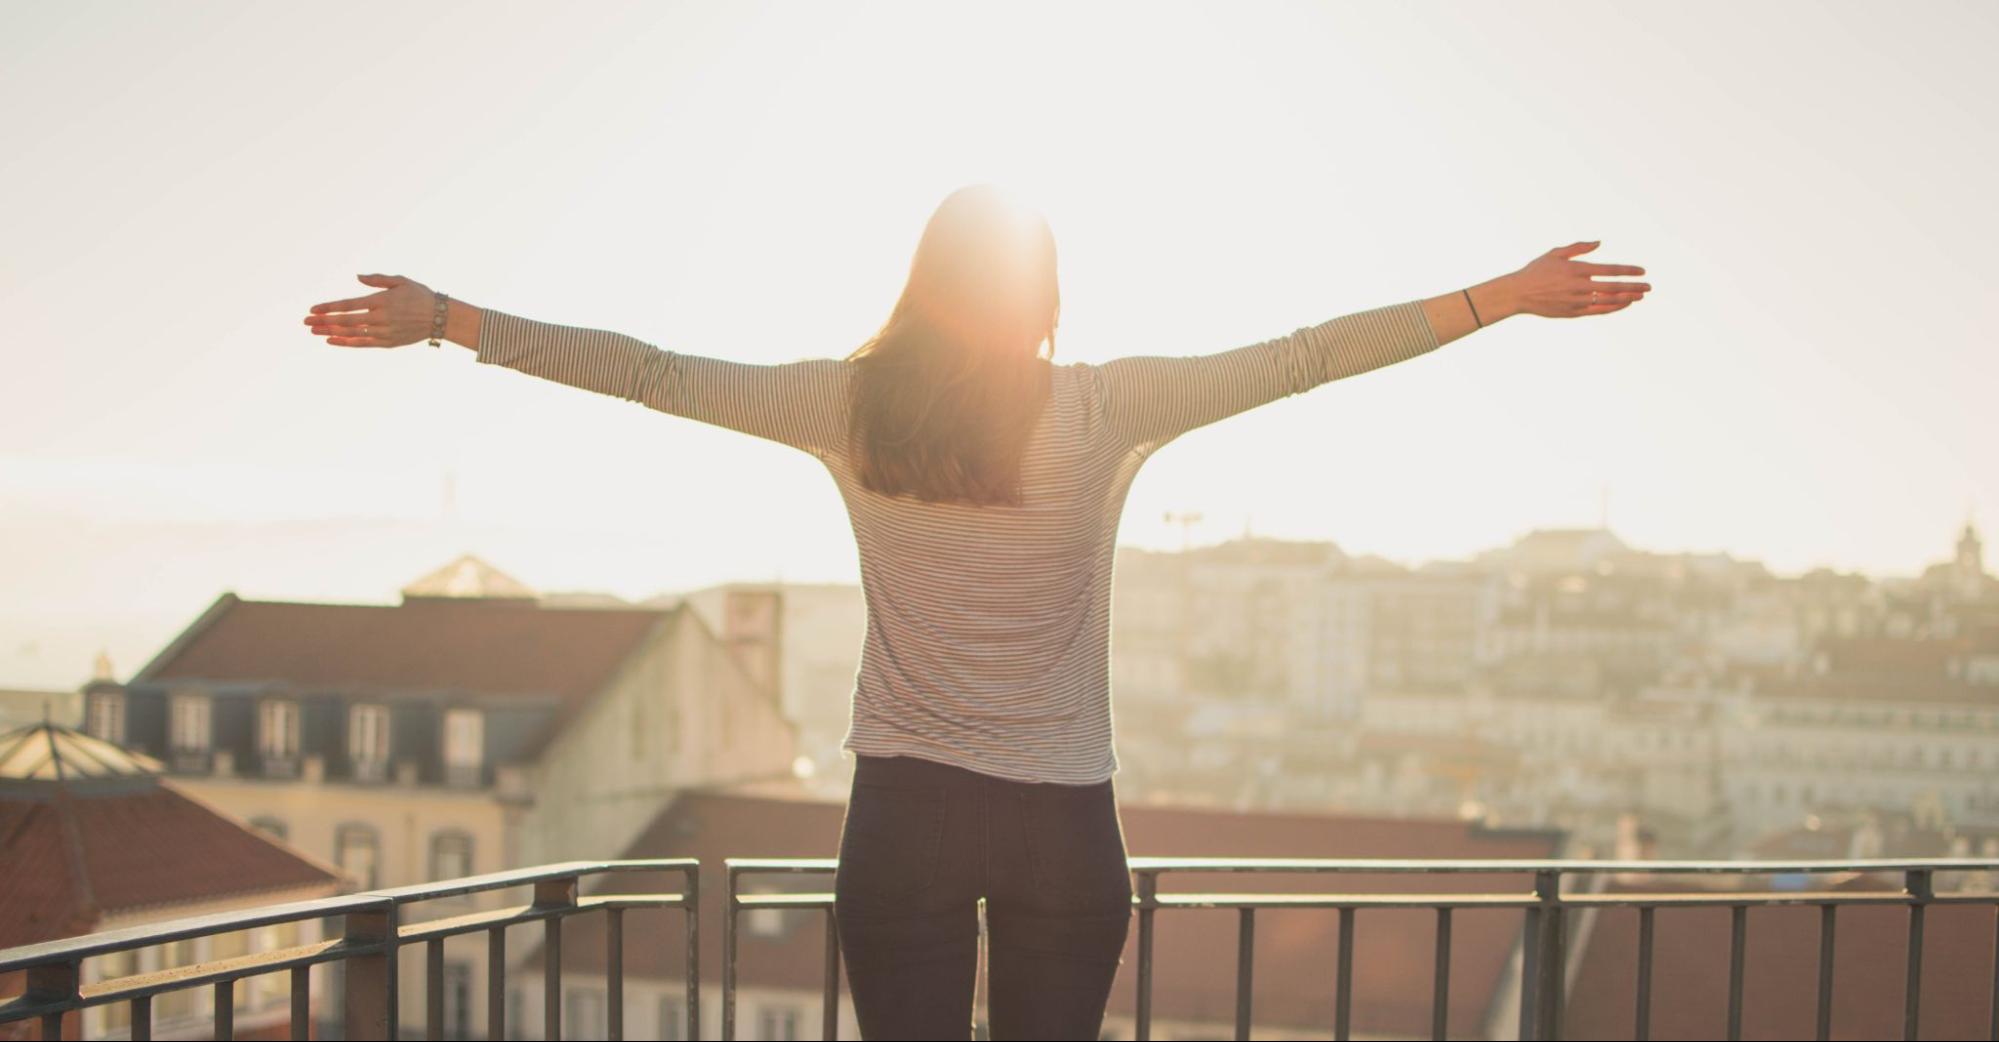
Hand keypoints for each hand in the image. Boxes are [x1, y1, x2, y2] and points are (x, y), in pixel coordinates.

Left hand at [303, 273, 438, 347]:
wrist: (441, 318)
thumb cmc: (420, 295)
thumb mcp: (400, 281)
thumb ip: (377, 279)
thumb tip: (357, 278)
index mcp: (381, 301)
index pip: (348, 305)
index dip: (329, 308)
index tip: (313, 309)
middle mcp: (380, 318)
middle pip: (345, 321)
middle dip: (323, 321)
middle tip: (305, 322)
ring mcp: (384, 332)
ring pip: (352, 333)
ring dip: (331, 332)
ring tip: (314, 331)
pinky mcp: (388, 342)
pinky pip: (362, 343)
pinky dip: (346, 342)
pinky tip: (331, 340)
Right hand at [1503, 242, 1649, 318]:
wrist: (1518, 294)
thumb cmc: (1536, 271)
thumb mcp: (1556, 253)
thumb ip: (1579, 247)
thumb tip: (1599, 243)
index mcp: (1577, 270)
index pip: (1610, 270)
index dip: (1628, 271)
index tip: (1642, 271)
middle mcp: (1580, 287)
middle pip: (1614, 287)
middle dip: (1634, 287)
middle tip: (1649, 287)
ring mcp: (1577, 301)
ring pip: (1609, 301)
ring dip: (1626, 299)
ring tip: (1639, 296)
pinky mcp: (1573, 312)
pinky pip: (1598, 311)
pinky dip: (1613, 308)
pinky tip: (1622, 304)